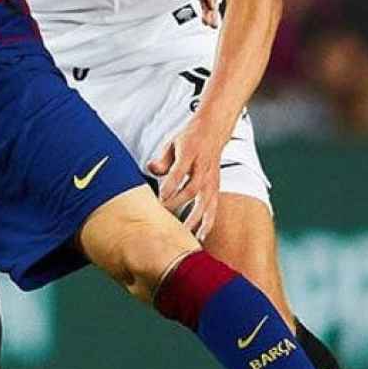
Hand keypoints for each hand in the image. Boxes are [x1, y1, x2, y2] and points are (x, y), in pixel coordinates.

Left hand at [147, 116, 230, 240]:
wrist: (214, 132)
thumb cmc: (189, 140)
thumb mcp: (172, 143)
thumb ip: (162, 160)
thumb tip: (151, 169)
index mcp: (190, 153)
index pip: (179, 170)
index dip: (171, 184)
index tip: (160, 197)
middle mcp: (203, 167)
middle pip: (192, 189)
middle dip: (177, 203)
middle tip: (162, 214)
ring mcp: (211, 179)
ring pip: (205, 202)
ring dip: (194, 219)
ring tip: (183, 234)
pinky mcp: (216, 188)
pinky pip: (213, 208)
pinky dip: (208, 223)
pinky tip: (200, 236)